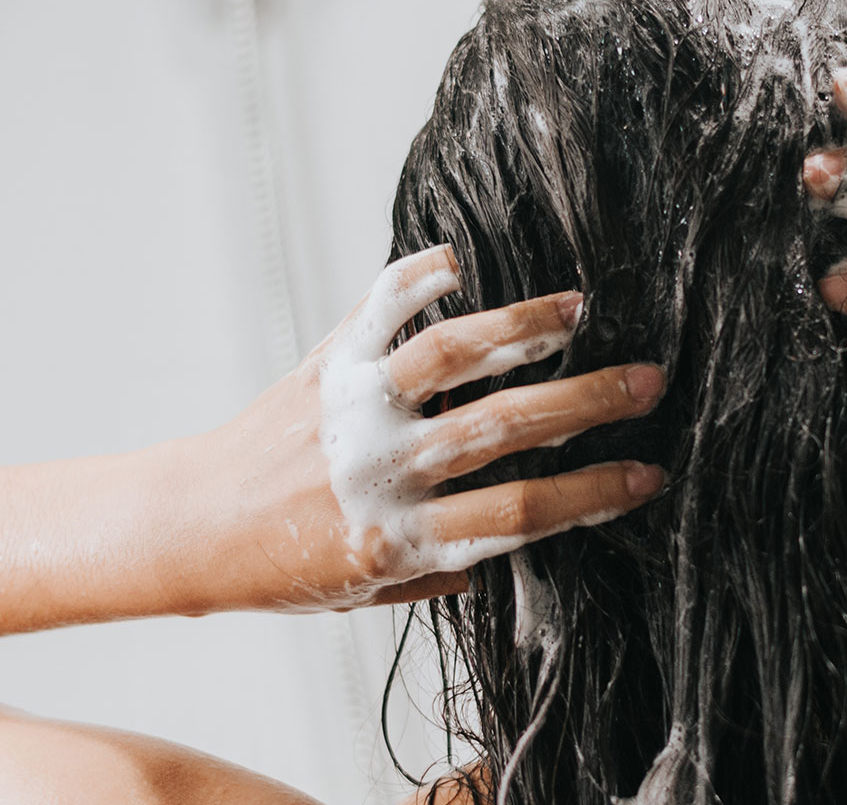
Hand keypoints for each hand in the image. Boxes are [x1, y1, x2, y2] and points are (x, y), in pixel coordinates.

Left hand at [194, 245, 664, 612]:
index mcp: (397, 536)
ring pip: (449, 354)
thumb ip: (450, 564)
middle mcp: (378, 468)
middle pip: (502, 426)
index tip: (648, 474)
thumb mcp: (374, 592)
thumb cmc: (289, 567)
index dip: (595, 492)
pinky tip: (465, 259)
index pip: (520, 513)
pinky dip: (423, 276)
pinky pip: (380, 306)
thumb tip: (532, 525)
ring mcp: (351, 408)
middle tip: (646, 382)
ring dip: (522, 327)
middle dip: (587, 401)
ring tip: (581, 309)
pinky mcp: (325, 364)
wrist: (193, 527)